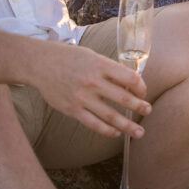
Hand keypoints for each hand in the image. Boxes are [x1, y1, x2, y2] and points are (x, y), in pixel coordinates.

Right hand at [33, 42, 151, 139]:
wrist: (40, 64)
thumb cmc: (69, 58)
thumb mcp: (91, 56)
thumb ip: (108, 69)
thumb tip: (129, 83)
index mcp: (100, 64)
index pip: (129, 78)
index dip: (140, 87)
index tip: (143, 92)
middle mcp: (92, 81)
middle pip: (123, 98)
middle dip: (139, 106)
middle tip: (148, 111)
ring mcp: (82, 97)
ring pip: (110, 115)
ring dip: (127, 126)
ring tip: (139, 132)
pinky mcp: (72, 109)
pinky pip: (94, 124)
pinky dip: (107, 130)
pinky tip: (116, 133)